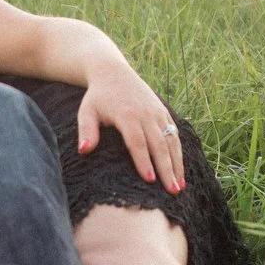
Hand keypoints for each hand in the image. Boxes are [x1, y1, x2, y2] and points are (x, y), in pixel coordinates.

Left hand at [77, 66, 184, 193]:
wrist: (113, 73)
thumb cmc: (97, 97)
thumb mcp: (87, 111)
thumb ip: (86, 130)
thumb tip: (83, 150)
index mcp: (127, 115)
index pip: (137, 141)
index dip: (143, 161)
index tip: (148, 180)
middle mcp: (146, 114)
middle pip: (158, 144)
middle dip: (166, 169)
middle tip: (171, 191)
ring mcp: (158, 113)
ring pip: (171, 141)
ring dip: (176, 164)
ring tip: (179, 187)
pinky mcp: (164, 113)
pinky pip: (175, 135)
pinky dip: (179, 154)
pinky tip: (180, 172)